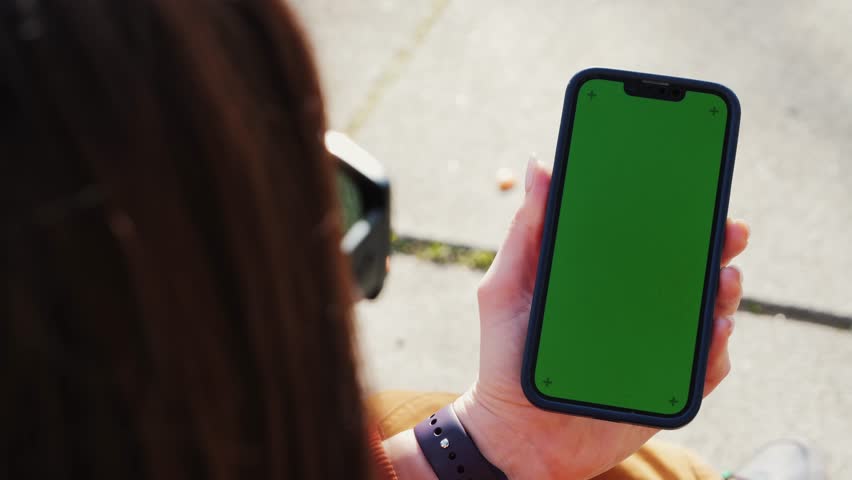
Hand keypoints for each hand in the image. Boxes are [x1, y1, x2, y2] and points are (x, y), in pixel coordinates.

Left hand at [454, 159, 749, 478]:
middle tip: (728, 231)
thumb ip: (527, 231)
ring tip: (723, 282)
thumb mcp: (507, 286)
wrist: (517, 432)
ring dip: (725, 292)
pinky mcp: (667, 384)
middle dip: (715, 244)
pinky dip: (717, 349)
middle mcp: (634, 305)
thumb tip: (540, 165)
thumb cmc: (507, 356)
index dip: (673, 209)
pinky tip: (714, 334)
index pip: (645, 236)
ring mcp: (654, 344)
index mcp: (602, 277)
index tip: (693, 185)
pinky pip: (706, 365)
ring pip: (707, 311)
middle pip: (686, 268)